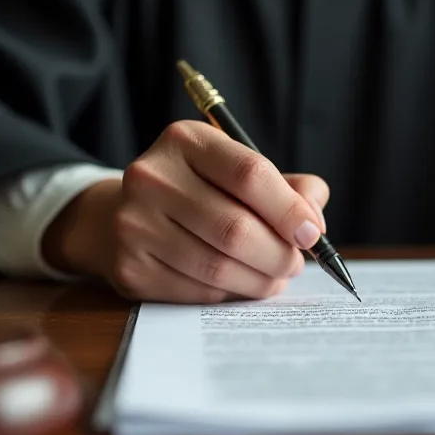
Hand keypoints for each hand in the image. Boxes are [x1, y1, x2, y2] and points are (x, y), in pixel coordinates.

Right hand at [44, 121, 327, 302]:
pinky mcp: (129, 267)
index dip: (290, 210)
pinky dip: (229, 294)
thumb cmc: (198, 192)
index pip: (250, 174)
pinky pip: (197, 291)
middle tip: (296, 263)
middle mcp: (151, 177)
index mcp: (185, 141)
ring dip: (260, 280)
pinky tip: (240, 284)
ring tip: (274, 277)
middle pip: (235, 228)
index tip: (312, 233)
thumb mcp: (236, 170)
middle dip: (279, 254)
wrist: (120, 216)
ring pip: (218, 267)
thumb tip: (313, 219)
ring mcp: (134, 224)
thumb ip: (287, 187)